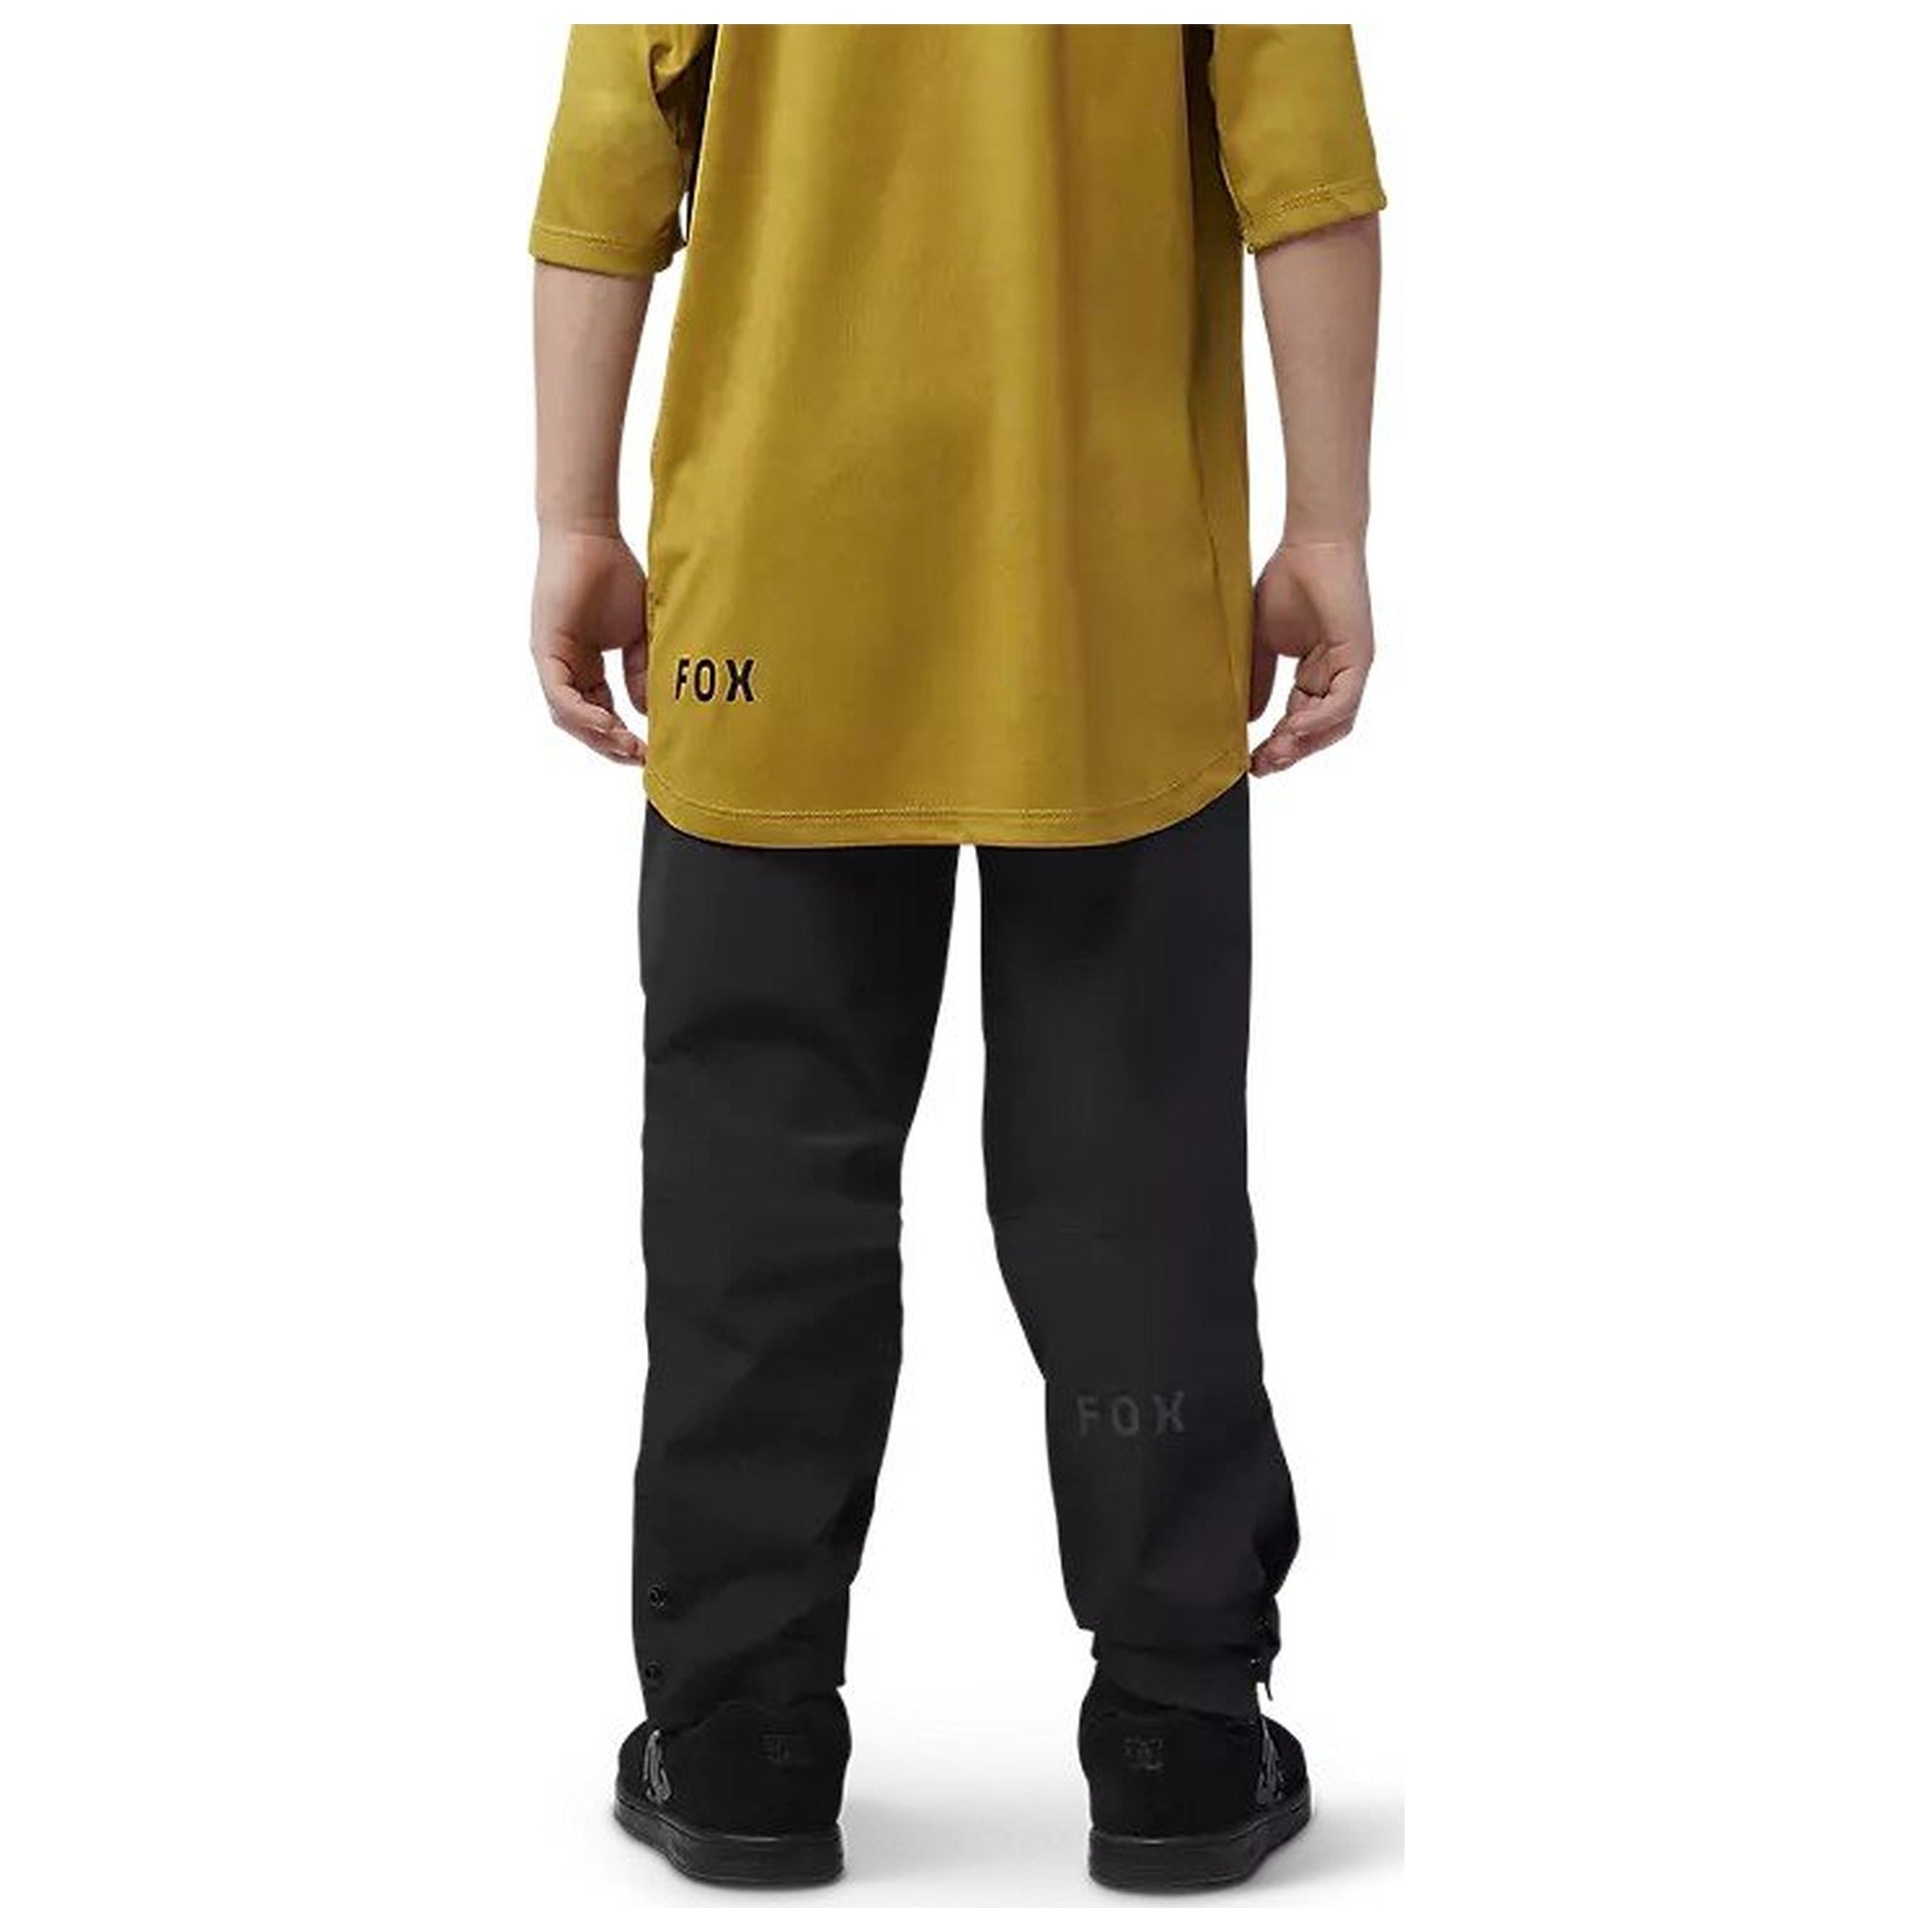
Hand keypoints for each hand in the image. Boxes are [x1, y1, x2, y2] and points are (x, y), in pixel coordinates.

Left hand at [530, 526, 648, 763]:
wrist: (591, 536)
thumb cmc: (613, 575)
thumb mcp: (638, 635)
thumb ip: (641, 671)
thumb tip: (647, 712)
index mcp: (585, 667)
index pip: (601, 714)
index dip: (625, 736)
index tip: (653, 751)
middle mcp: (565, 669)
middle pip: (583, 724)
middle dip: (613, 746)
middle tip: (643, 759)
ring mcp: (552, 662)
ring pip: (568, 717)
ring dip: (599, 737)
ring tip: (629, 747)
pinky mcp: (545, 650)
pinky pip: (560, 695)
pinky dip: (583, 715)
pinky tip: (609, 725)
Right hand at [1247, 537, 1374, 774]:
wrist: (1311, 544)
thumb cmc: (1289, 581)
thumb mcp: (1263, 642)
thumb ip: (1259, 679)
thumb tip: (1247, 718)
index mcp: (1317, 673)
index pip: (1298, 721)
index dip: (1276, 744)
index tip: (1250, 761)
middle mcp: (1338, 675)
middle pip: (1319, 730)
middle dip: (1289, 752)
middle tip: (1260, 766)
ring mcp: (1351, 668)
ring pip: (1335, 724)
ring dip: (1304, 744)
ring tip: (1274, 753)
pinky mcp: (1359, 657)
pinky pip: (1343, 701)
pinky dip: (1319, 719)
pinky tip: (1292, 728)